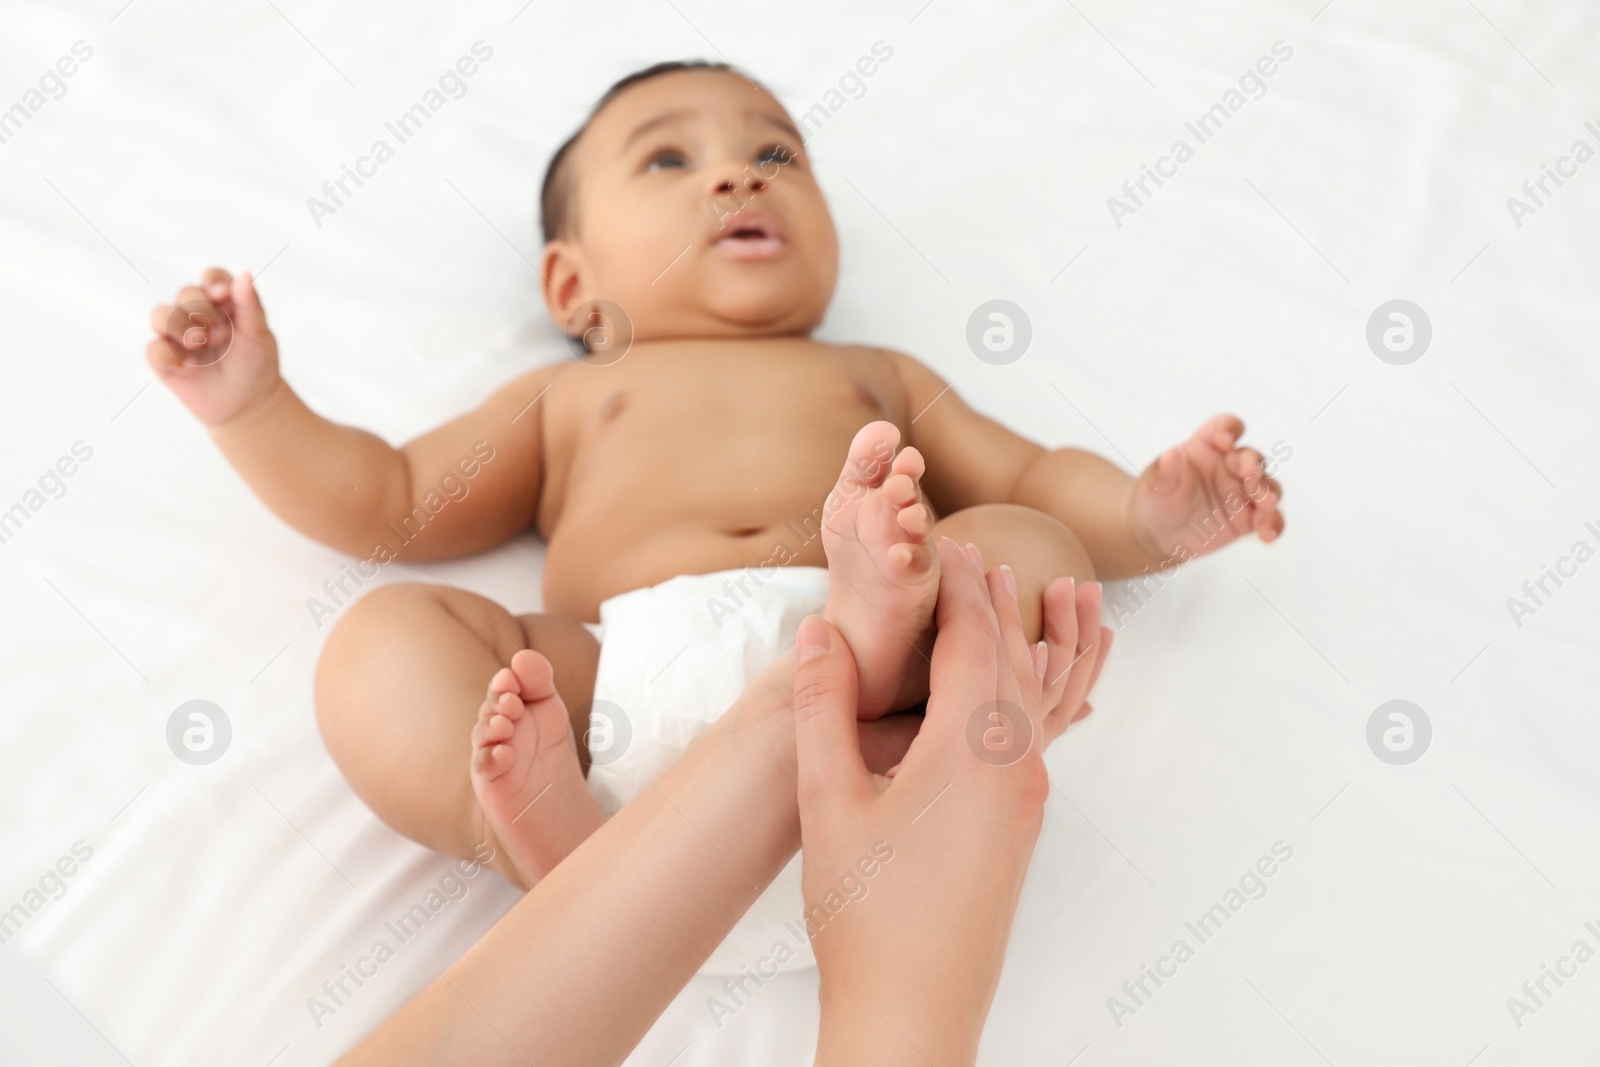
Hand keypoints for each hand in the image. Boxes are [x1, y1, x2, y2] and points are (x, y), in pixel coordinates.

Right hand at [147, 267, 280, 424]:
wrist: (248, 404)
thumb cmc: (256, 365)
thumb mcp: (258, 336)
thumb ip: (251, 306)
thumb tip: (245, 274)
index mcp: (223, 303)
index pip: (212, 278)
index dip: (213, 281)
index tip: (221, 294)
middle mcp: (196, 314)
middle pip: (185, 293)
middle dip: (201, 311)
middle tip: (221, 336)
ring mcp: (177, 336)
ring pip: (160, 315)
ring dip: (179, 326)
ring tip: (199, 344)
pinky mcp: (165, 360)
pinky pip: (154, 349)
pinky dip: (168, 356)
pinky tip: (188, 368)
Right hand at [795, 538, 1110, 1065]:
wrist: (915, 1010)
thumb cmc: (865, 913)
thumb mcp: (828, 801)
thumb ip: (823, 708)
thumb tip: (820, 631)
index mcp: (971, 749)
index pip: (972, 637)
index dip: (959, 584)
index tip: (949, 538)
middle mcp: (1015, 767)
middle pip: (1011, 657)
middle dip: (993, 600)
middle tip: (977, 551)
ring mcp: (1026, 801)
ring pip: (1031, 697)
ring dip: (1018, 640)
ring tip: (1025, 598)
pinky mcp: (1021, 828)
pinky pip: (1034, 734)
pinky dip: (1025, 690)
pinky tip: (1021, 690)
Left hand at [1131, 413, 1284, 562]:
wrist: (1157, 534)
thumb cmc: (1155, 499)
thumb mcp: (1154, 485)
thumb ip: (1163, 472)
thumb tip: (1170, 455)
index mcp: (1206, 447)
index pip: (1225, 427)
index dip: (1230, 429)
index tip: (1225, 440)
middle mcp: (1230, 465)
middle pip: (1252, 458)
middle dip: (1254, 465)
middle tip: (1249, 476)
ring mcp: (1242, 491)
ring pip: (1268, 487)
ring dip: (1270, 494)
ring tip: (1266, 505)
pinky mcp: (1249, 518)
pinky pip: (1269, 518)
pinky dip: (1273, 524)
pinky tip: (1267, 534)